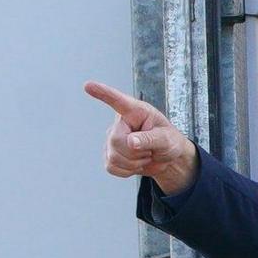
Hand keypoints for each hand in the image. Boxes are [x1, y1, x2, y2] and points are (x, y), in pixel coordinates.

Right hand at [85, 80, 197, 195]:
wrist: (167, 158)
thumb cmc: (169, 141)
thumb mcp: (167, 139)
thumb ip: (151, 139)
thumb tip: (131, 142)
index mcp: (135, 111)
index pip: (117, 100)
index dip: (102, 93)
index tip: (88, 86)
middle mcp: (120, 123)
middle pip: (116, 141)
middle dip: (136, 153)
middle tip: (149, 151)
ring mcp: (112, 139)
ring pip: (114, 157)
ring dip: (134, 163)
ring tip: (144, 156)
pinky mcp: (109, 155)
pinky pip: (111, 167)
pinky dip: (127, 171)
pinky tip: (136, 164)